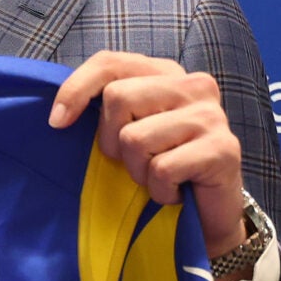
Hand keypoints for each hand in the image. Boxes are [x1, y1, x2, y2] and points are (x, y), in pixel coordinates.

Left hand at [49, 51, 245, 267]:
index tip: (57, 123)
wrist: (207, 217)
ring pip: (136, 138)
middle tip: (135, 162)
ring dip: (138, 171)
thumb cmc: (162, 170)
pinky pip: (162, 170)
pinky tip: (176, 192)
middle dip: (112, 142)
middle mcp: (194, 85)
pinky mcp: (223, 149)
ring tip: (159, 178)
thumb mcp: (128, 132)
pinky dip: (159, 191)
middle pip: (119, 97)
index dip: (76, 89)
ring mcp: (211, 116)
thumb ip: (106, 109)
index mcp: (167, 73)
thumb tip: (58, 115)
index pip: (110, 63)